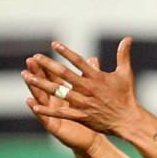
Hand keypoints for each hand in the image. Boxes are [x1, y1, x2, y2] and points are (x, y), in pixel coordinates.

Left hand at [21, 37, 139, 136]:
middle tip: (35, 57)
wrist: (127, 119)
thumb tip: (128, 38)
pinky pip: (61, 113)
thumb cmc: (126, 95)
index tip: (54, 44)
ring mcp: (83, 103)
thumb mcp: (125, 73)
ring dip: (42, 84)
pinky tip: (34, 106)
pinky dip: (47, 110)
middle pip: (64, 75)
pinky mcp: (81, 116)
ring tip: (28, 77)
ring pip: (58, 92)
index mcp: (96, 77)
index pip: (78, 61)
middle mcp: (87, 89)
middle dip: (48, 65)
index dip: (66, 52)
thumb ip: (123, 55)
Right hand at [23, 57, 100, 156]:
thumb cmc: (91, 117)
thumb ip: (91, 76)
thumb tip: (93, 59)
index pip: (54, 77)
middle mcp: (56, 102)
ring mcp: (53, 114)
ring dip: (32, 87)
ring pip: (41, 98)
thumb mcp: (91, 94)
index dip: (47, 66)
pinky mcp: (55, 126)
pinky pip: (45, 117)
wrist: (93, 139)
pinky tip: (30, 102)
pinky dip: (37, 109)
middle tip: (30, 60)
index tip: (41, 55)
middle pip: (45, 84)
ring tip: (25, 76)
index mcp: (65, 94)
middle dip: (37, 72)